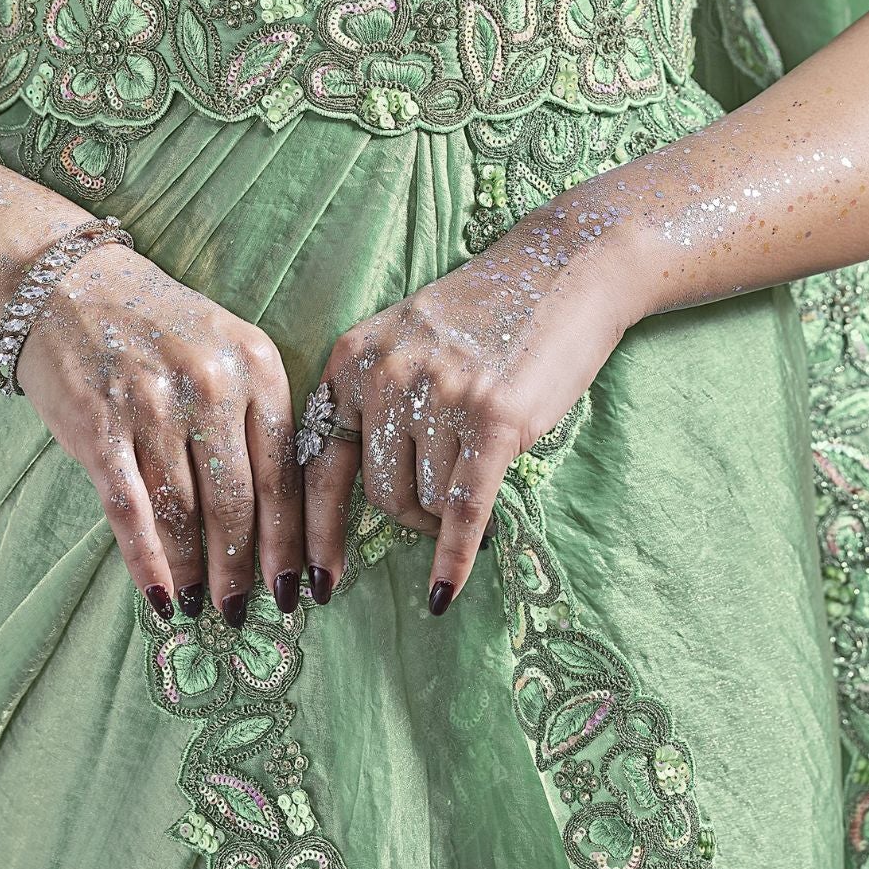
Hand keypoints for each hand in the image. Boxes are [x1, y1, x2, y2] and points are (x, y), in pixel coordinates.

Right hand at [14, 242, 302, 625]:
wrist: (71, 284)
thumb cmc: (160, 327)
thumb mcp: (227, 350)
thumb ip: (256, 418)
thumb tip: (281, 520)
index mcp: (256, 366)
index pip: (286, 473)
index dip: (294, 541)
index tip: (303, 586)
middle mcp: (210, 385)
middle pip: (239, 502)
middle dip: (246, 568)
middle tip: (248, 610)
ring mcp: (152, 406)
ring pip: (186, 514)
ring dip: (199, 572)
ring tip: (207, 606)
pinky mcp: (99, 427)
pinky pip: (132, 511)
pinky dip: (149, 563)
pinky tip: (163, 598)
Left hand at [302, 215, 633, 613]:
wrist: (562, 272)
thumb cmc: (484, 317)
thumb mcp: (406, 342)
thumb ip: (373, 403)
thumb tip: (352, 500)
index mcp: (353, 357)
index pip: (314, 462)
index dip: (309, 531)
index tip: (307, 582)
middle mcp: (387, 375)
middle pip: (378, 493)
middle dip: (409, 517)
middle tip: (437, 513)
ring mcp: (440, 396)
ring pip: (425, 501)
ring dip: (446, 515)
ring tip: (475, 482)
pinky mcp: (493, 420)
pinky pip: (462, 510)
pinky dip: (453, 559)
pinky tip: (445, 596)